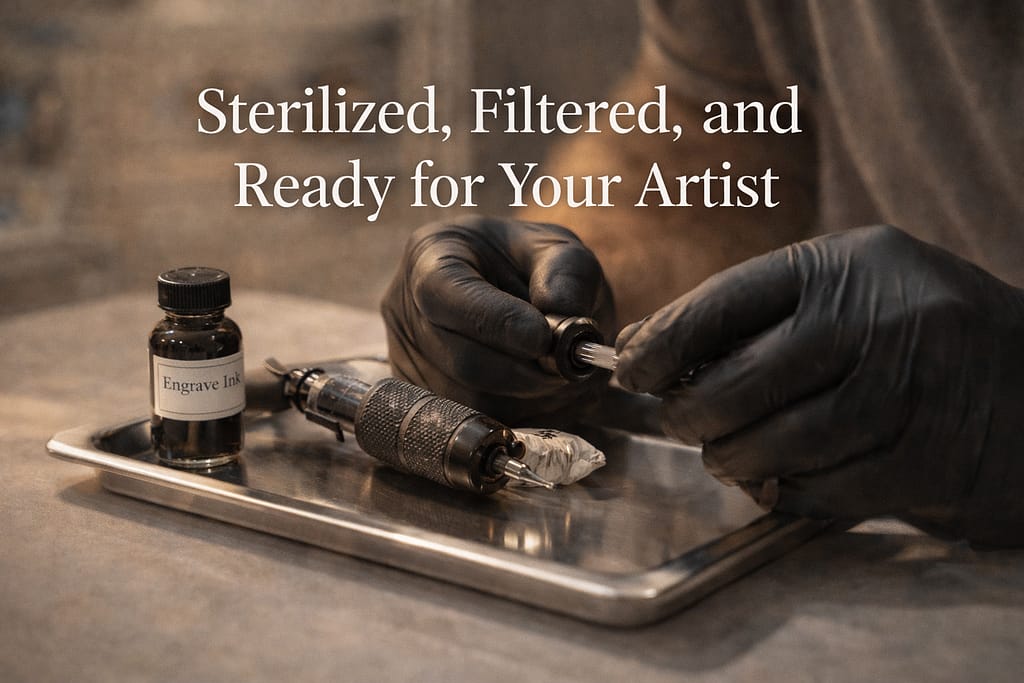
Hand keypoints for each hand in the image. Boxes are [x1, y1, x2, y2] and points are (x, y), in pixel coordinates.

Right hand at [382, 216, 614, 425]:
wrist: (517, 291)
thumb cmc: (529, 264)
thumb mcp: (556, 249)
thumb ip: (566, 273)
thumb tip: (561, 311)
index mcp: (430, 255)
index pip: (445, 295)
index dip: (495, 322)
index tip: (543, 338)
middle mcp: (407, 310)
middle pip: (460, 359)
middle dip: (523, 370)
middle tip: (565, 366)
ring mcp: (410, 359)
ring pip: (470, 399)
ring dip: (525, 396)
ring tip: (555, 373)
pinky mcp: (427, 398)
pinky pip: (473, 421)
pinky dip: (517, 412)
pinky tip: (538, 390)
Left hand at [616, 225, 1023, 545]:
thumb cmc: (917, 328)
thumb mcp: (846, 286)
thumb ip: (751, 312)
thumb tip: (640, 347)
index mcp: (845, 266)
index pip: (721, 303)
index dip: (661, 344)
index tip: (629, 371)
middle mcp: (874, 322)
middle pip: (733, 385)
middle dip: (687, 414)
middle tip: (680, 419)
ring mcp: (903, 395)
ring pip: (769, 447)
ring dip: (730, 460)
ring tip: (727, 452)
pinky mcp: (923, 462)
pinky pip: (815, 492)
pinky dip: (782, 491)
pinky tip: (783, 475)